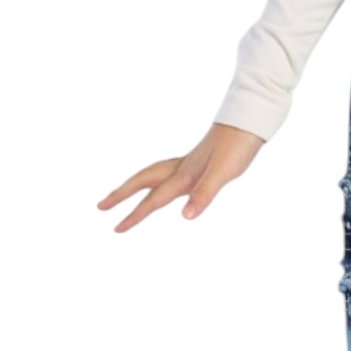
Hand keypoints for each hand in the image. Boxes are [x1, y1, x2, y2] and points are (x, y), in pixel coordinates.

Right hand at [97, 122, 264, 232]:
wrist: (250, 121)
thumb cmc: (238, 146)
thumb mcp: (224, 172)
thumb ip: (204, 193)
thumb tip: (185, 217)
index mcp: (184, 174)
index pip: (153, 199)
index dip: (134, 215)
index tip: (116, 229)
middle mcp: (182, 169)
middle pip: (143, 182)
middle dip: (121, 195)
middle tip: (100, 206)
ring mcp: (189, 165)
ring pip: (153, 177)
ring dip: (135, 187)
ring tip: (120, 196)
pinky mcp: (199, 163)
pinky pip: (169, 176)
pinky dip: (158, 183)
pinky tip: (164, 188)